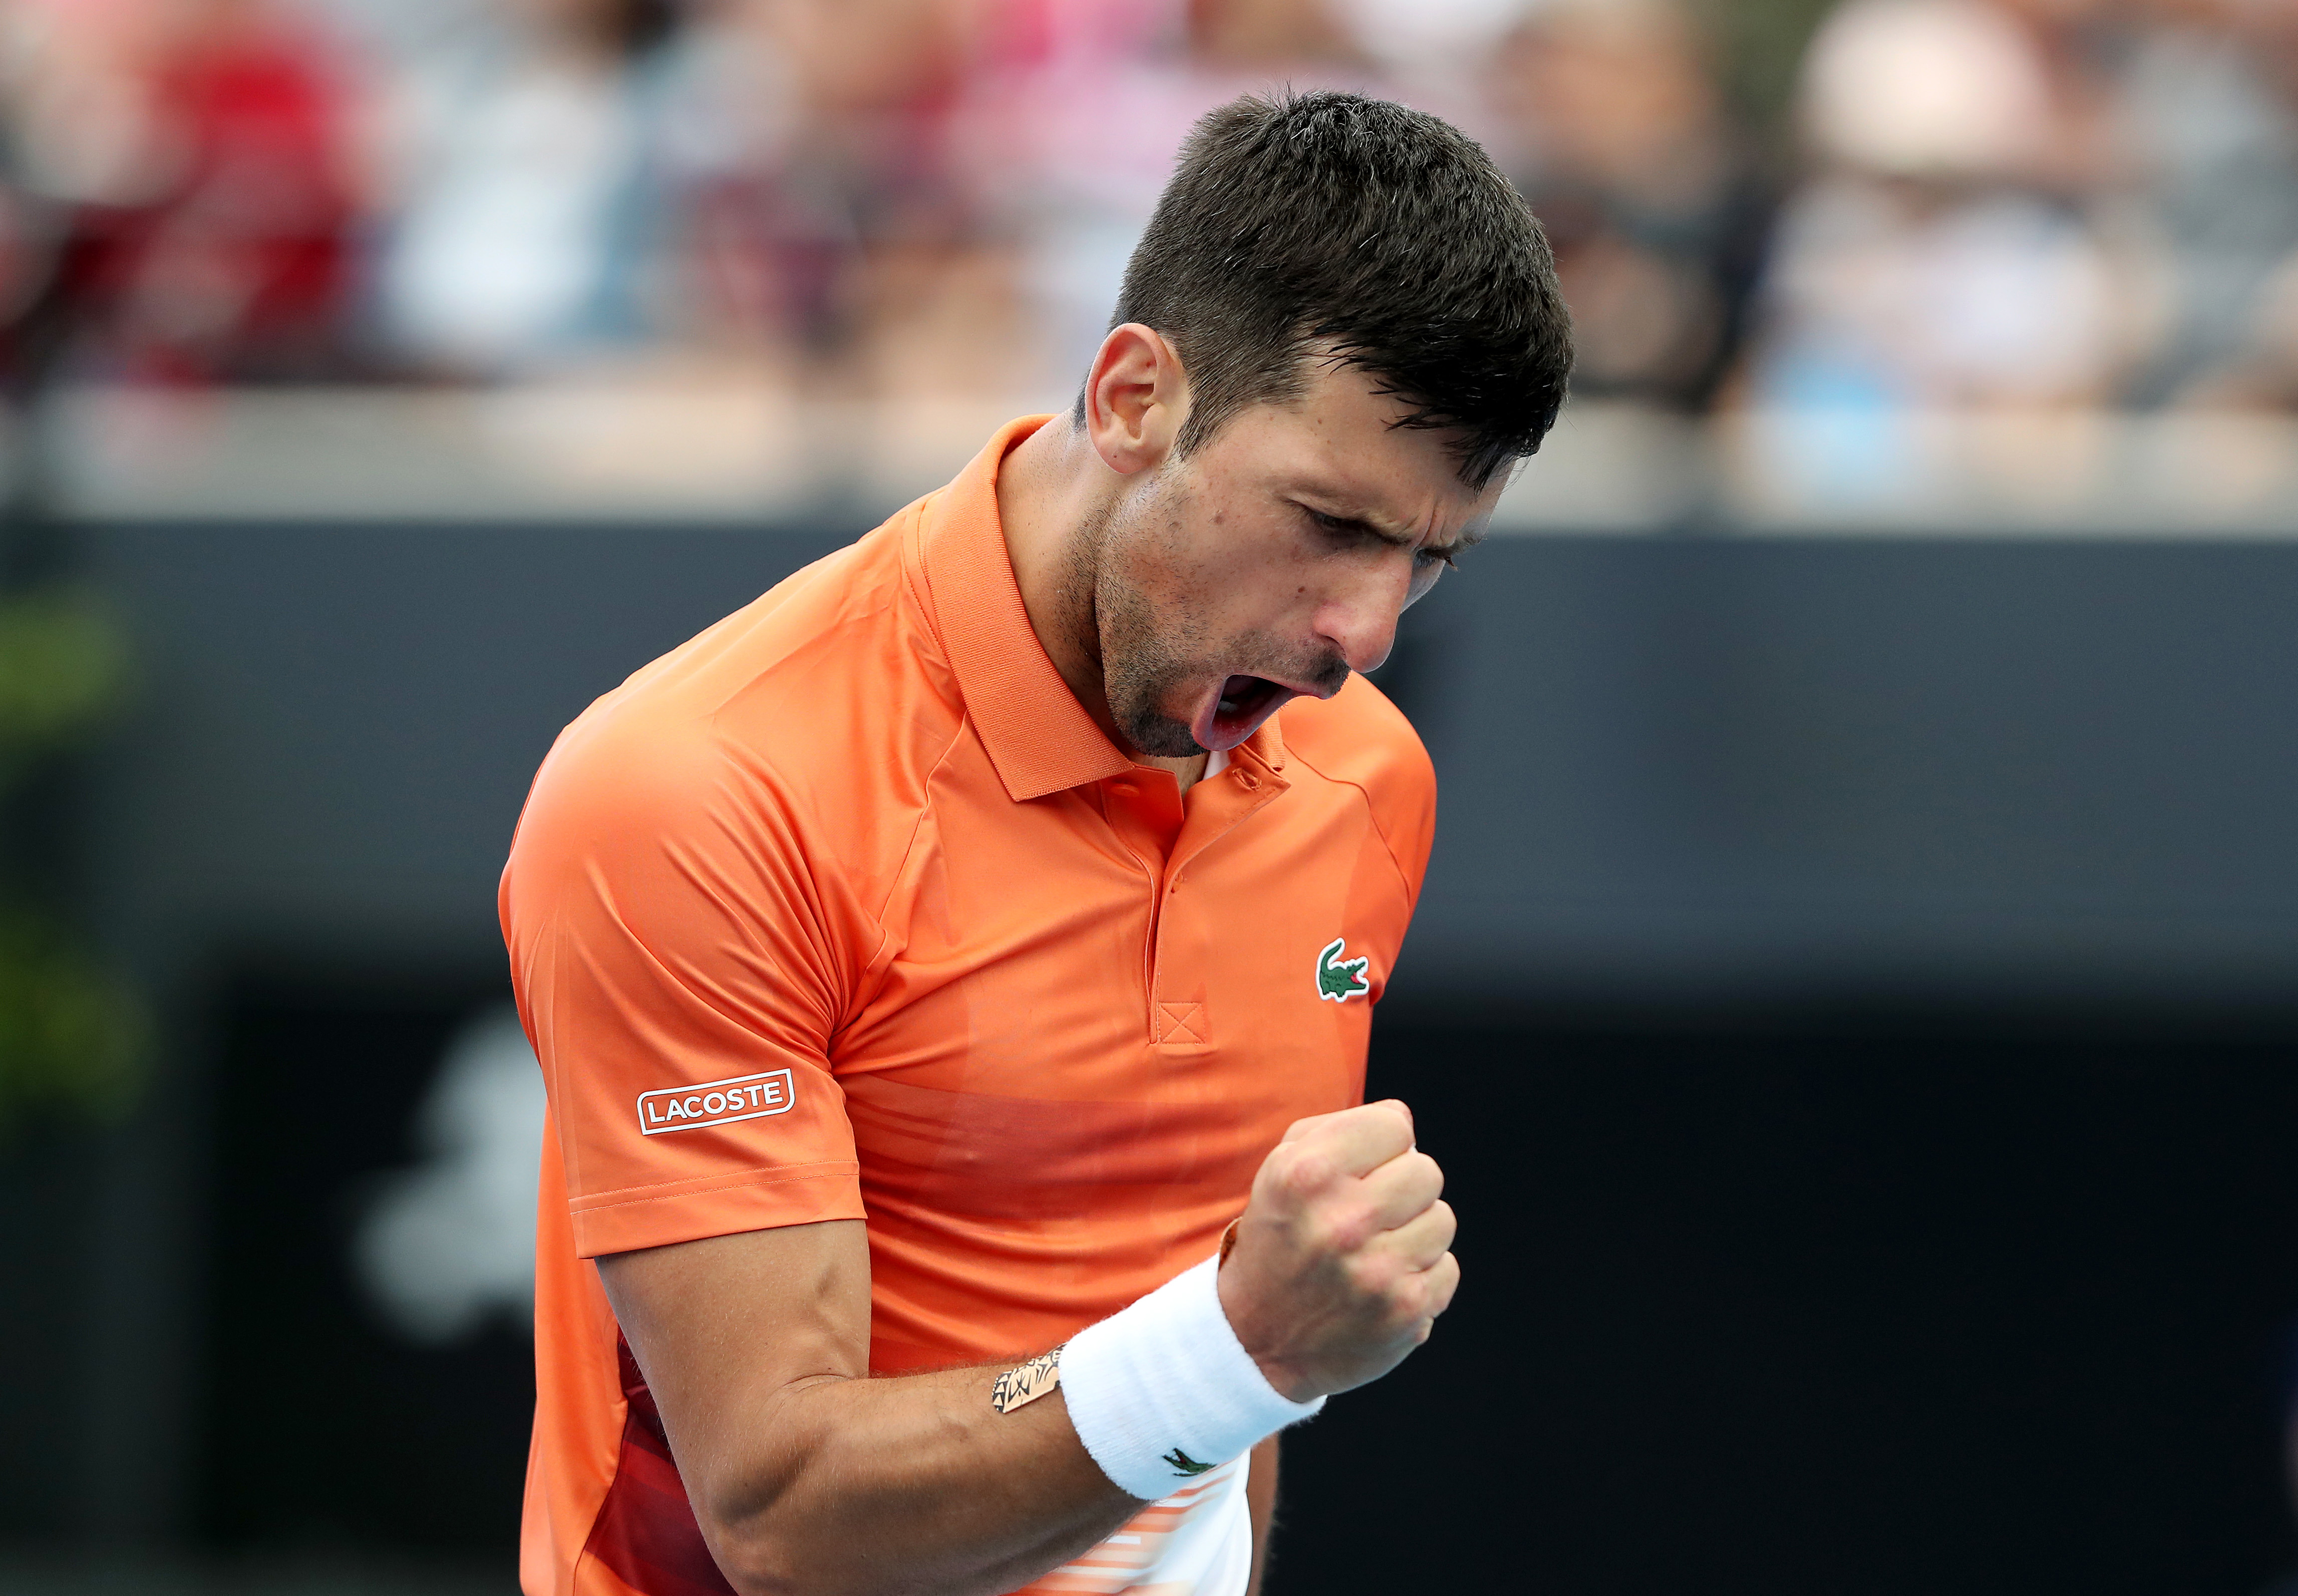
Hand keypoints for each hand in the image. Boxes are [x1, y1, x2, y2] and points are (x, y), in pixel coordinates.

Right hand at [1215, 1100, 1458, 1402]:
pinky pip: (1447, 1269)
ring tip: (1376, 1249)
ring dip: (1414, 1231)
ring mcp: (1377, 1271)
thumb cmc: (1279, 1237)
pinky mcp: (1405, 1312)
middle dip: (1401, 1187)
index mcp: (1306, 1175)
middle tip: (1369, 1212)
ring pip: (1442, 1219)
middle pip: (1426, 1171)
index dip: (1382, 1143)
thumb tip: (1403, 1121)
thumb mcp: (1280, 1169)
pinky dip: (1420, 1276)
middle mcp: (1342, 1222)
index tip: (1362, 1168)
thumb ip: (1339, 1128)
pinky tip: (1384, 1284)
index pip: (1394, 1125)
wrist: (1255, 1340)